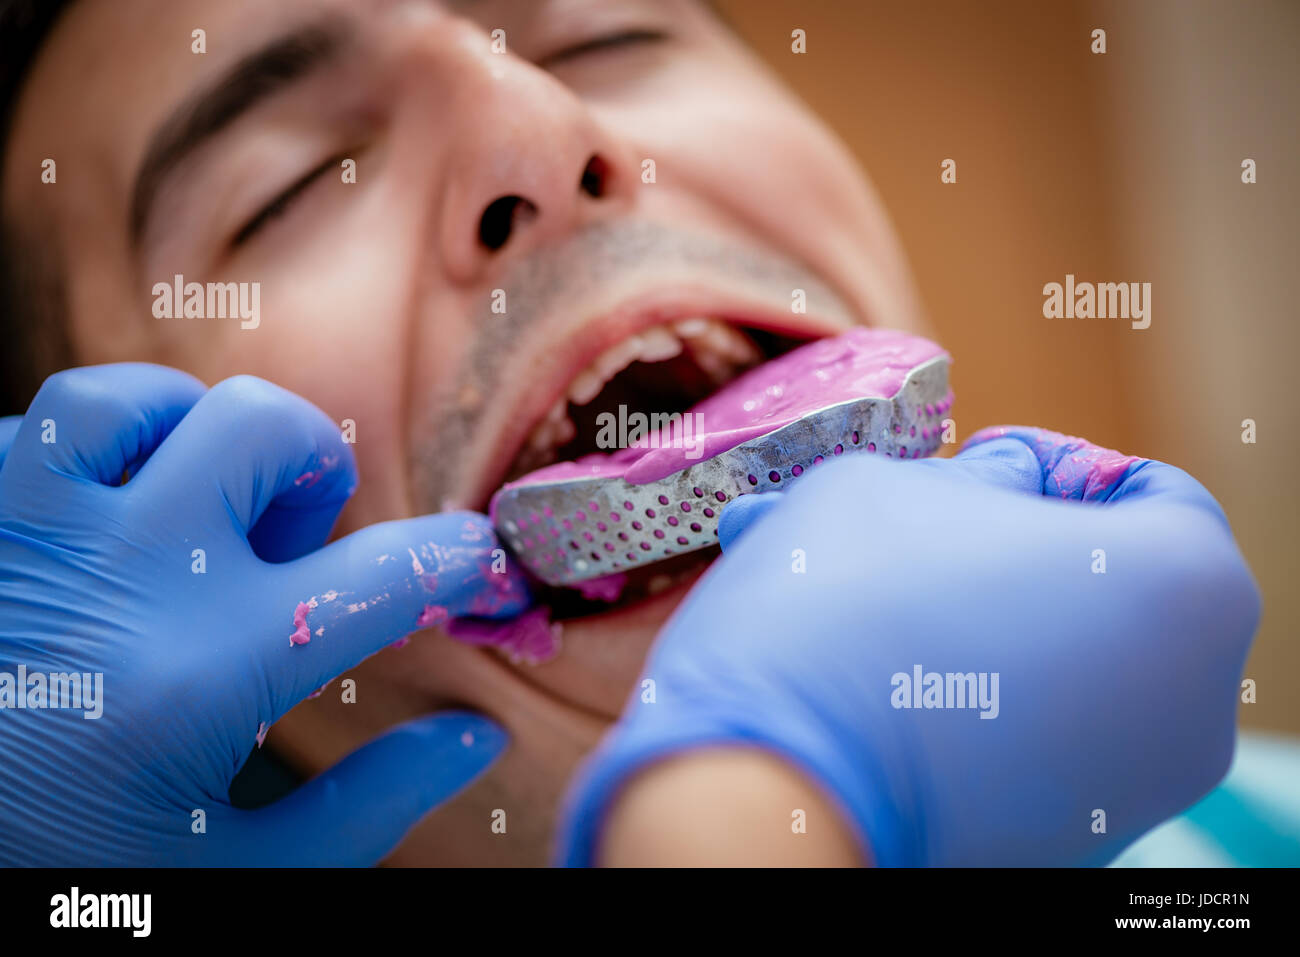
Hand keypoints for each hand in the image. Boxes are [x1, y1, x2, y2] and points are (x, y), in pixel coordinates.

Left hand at [0, 364, 529, 864]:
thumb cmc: (77, 886)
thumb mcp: (246, 876)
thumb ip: (374, 805)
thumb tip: (476, 737)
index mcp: (210, 670)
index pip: (385, 575)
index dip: (464, 559)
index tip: (482, 565)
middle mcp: (120, 578)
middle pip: (261, 425)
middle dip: (313, 468)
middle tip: (298, 540)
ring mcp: (23, 542)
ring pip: (125, 398)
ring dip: (186, 434)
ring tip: (195, 502)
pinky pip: (21, 437)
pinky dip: (81, 466)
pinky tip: (100, 532)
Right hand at [558, 427, 1259, 865]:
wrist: (765, 791)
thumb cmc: (841, 608)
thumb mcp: (901, 486)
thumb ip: (986, 472)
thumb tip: (1014, 481)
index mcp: (1186, 590)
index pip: (1151, 494)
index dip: (1054, 466)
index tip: (977, 466)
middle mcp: (1188, 705)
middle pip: (1098, 588)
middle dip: (999, 549)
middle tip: (912, 530)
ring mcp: (1131, 791)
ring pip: (1054, 668)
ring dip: (967, 621)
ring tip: (858, 597)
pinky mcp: (1063, 844)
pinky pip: (1025, 741)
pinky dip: (964, 700)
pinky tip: (871, 676)